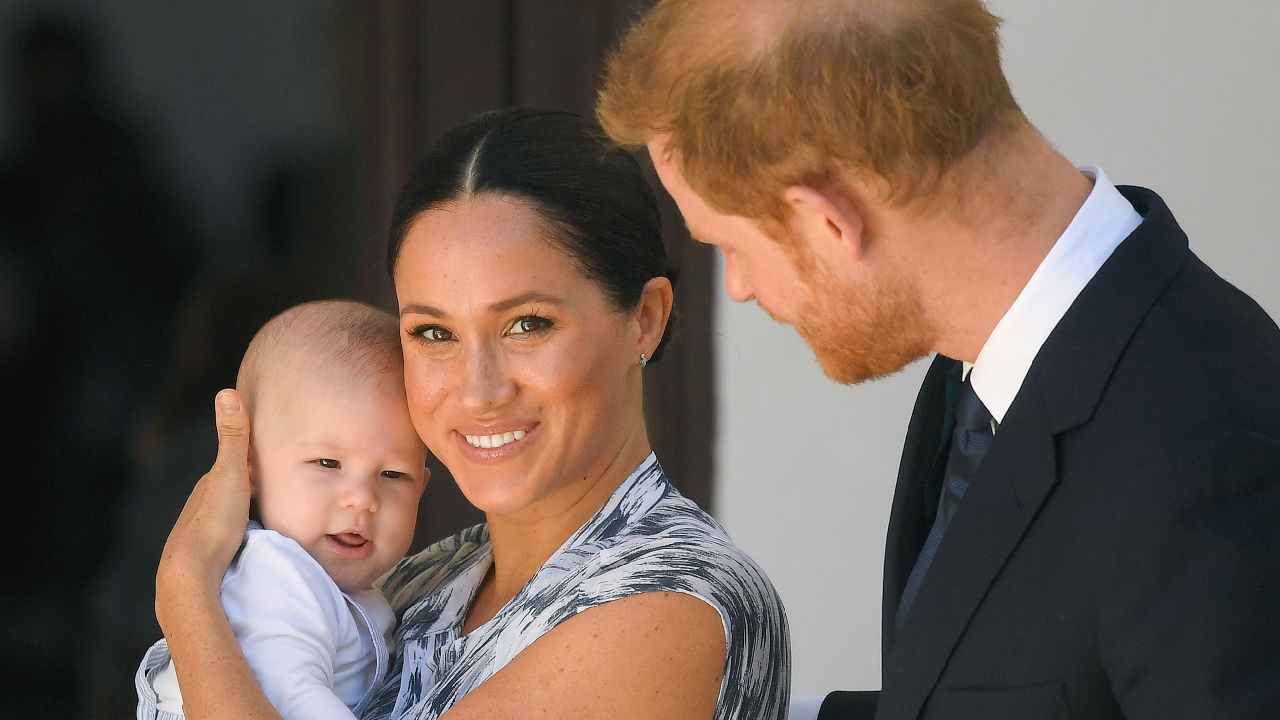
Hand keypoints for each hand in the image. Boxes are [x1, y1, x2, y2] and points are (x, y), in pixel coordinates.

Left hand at [155, 389, 251, 632]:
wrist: (190, 573)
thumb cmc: (214, 521)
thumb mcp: (230, 473)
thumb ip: (233, 437)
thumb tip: (226, 391)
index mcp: (209, 485)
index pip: (234, 467)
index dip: (252, 461)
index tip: (273, 458)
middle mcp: (200, 506)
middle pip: (230, 493)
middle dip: (249, 489)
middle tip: (276, 488)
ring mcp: (201, 533)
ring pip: (227, 518)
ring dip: (244, 515)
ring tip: (268, 518)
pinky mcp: (206, 558)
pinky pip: (227, 541)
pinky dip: (239, 537)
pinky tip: (250, 545)